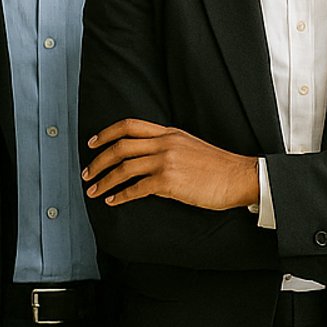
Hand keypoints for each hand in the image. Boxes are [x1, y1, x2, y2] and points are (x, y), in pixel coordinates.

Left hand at [84, 119, 259, 209]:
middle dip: (99, 160)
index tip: (93, 143)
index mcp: (169, 133)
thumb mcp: (190, 148)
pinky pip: (137, 188)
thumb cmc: (218, 167)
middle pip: (121, 146)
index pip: (130, 125)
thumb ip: (167, 150)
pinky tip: (114, 201)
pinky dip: (121, 195)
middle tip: (87, 172)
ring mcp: (166, 161)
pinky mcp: (170, 182)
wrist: (239, 177)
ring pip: (124, 167)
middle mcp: (165, 143)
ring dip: (105, 180)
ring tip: (94, 190)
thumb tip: (146, 169)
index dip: (106, 133)